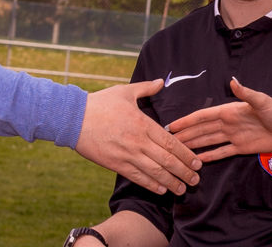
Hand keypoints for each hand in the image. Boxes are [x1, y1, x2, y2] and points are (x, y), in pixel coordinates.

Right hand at [75, 79, 201, 195]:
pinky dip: (151, 185)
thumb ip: (146, 88)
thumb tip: (161, 81)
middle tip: (196, 179)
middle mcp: (138, 141)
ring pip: (155, 172)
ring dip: (171, 182)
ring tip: (182, 188)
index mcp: (143, 123)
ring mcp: (127, 155)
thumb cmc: (100, 103)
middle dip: (184, 171)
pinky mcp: (115, 164)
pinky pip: (137, 177)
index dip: (186, 154)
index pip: (171, 142)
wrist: (73, 118)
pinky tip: (161, 190)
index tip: (197, 161)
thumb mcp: (125, 91)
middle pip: (167, 160)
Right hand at [167, 77, 271, 161]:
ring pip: (208, 141)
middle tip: (168, 141)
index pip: (203, 116)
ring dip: (194, 145)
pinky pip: (222, 152)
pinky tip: (199, 160)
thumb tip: (233, 81)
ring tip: (178, 150)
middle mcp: (228, 123)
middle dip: (185, 134)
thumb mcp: (261, 101)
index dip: (187, 121)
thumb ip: (245, 93)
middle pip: (201, 130)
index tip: (172, 125)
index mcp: (229, 111)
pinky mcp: (241, 148)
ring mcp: (233, 136)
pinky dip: (210, 156)